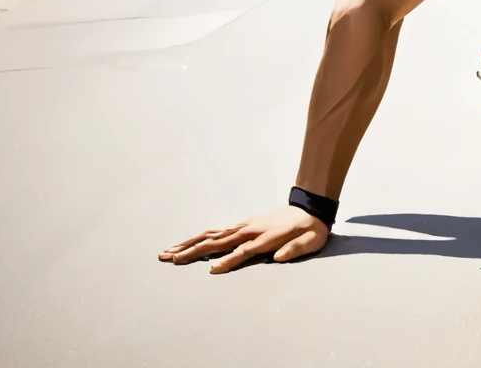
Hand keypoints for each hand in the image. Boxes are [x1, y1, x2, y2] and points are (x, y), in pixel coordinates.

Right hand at [159, 206, 329, 272]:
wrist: (310, 209)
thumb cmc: (310, 230)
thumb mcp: (309, 241)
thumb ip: (295, 249)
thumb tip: (279, 257)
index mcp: (265, 237)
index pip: (242, 251)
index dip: (228, 261)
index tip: (210, 270)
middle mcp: (249, 229)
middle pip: (217, 242)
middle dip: (193, 251)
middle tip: (169, 258)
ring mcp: (243, 226)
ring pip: (212, 235)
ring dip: (190, 243)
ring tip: (169, 251)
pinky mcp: (242, 225)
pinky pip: (217, 232)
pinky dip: (201, 237)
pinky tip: (189, 243)